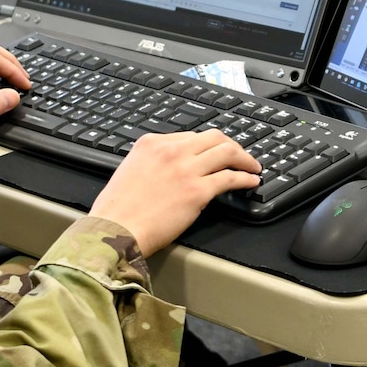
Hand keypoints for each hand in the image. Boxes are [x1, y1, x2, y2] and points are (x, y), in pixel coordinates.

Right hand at [92, 131, 263, 258]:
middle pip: (214, 137)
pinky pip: (230, 178)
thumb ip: (152, 162)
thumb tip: (171, 167)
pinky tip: (250, 181)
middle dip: (231, 145)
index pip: (190, 136)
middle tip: (240, 155)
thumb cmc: (117, 210)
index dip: (208, 145)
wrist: (114, 230)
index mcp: (152, 143)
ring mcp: (186, 169)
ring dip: (245, 158)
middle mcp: (171, 151)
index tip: (215, 152)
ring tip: (252, 166)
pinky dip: (245, 178)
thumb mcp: (130, 170)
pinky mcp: (197, 191)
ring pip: (227, 152)